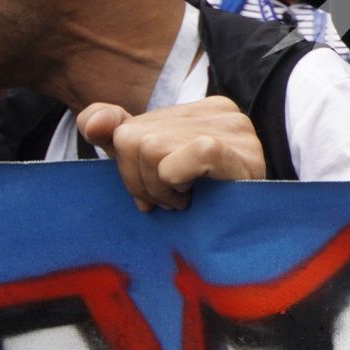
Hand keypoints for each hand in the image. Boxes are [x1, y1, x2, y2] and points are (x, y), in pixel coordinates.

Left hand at [76, 96, 266, 210]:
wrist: (256, 239)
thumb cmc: (207, 207)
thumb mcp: (156, 171)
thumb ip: (119, 138)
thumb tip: (92, 122)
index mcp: (200, 111)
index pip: (127, 128)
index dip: (129, 168)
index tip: (152, 191)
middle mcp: (219, 110)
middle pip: (133, 138)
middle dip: (141, 181)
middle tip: (172, 200)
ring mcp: (233, 128)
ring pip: (149, 149)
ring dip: (160, 189)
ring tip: (187, 200)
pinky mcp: (238, 151)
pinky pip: (176, 162)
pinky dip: (174, 184)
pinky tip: (196, 196)